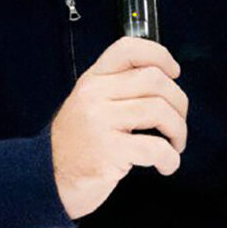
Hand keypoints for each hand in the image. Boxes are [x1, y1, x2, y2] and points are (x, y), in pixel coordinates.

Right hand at [50, 36, 187, 219]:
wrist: (48, 178)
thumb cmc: (77, 143)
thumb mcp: (89, 104)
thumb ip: (117, 88)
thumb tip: (163, 82)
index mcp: (94, 79)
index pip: (128, 49)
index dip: (159, 55)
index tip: (174, 72)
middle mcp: (96, 95)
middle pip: (154, 79)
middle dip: (178, 102)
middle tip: (177, 122)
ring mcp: (101, 121)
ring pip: (159, 110)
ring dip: (178, 130)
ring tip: (174, 144)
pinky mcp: (109, 151)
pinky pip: (155, 147)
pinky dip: (170, 158)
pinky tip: (166, 164)